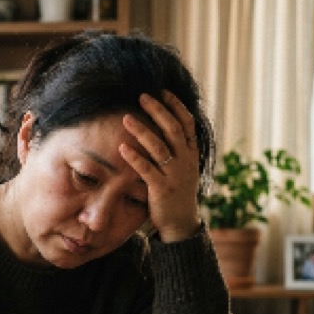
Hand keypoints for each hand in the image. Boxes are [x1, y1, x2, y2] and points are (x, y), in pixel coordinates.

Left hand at [119, 91, 201, 242]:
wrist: (181, 223)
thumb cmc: (176, 192)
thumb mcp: (183, 167)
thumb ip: (176, 148)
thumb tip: (164, 124)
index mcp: (191, 153)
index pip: (187, 123)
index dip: (175, 105)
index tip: (161, 91)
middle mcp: (186, 161)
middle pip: (173, 129)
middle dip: (157, 111)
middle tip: (141, 96)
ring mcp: (175, 175)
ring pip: (159, 147)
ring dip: (141, 130)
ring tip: (126, 118)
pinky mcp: (162, 189)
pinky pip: (146, 169)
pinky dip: (134, 157)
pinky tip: (121, 147)